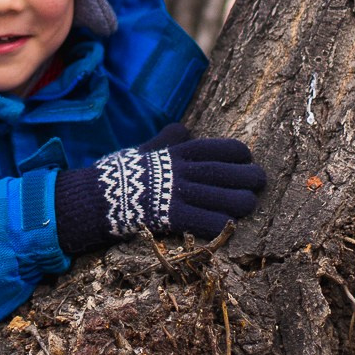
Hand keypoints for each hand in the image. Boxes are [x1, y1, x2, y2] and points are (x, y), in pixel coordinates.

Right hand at [54, 125, 264, 254]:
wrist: (93, 198)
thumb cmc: (117, 174)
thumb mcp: (141, 149)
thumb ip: (165, 140)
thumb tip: (183, 129)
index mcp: (174, 153)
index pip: (212, 147)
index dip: (234, 152)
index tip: (247, 156)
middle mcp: (179, 171)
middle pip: (222, 171)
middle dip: (246, 175)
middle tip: (261, 180)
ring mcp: (175, 194)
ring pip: (219, 196)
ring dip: (240, 200)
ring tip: (251, 203)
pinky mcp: (170, 217)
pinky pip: (202, 220)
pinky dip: (220, 223)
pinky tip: (230, 225)